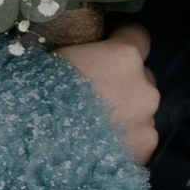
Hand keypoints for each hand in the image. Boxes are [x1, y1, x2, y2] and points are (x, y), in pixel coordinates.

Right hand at [55, 17, 158, 164]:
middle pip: (141, 77)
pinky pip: (137, 140)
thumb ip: (77, 54)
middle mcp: (144, 87)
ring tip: (92, 130)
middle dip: (122, 84)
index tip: (106, 49)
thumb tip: (72, 53)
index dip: (119, 42)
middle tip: (93, 97)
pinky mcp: (144, 152)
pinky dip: (123, 142)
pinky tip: (98, 149)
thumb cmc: (42, 97)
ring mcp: (146, 122)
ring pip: (140, 111)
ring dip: (123, 115)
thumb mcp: (54, 60)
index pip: (137, 36)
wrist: (42, 153)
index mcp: (123, 56)